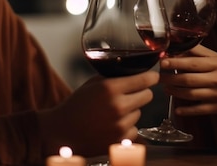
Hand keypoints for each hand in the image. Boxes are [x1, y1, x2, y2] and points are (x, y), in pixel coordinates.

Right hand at [38, 70, 158, 156]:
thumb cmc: (76, 106)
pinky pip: (134, 130)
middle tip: (130, 95)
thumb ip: (113, 79)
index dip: (151, 77)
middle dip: (141, 93)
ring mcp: (120, 125)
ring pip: (140, 113)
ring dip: (131, 111)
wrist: (62, 132)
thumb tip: (134, 75)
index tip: (154, 77)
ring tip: (113, 113)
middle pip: (147, 96)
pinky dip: (127, 128)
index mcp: (110, 88)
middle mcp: (118, 106)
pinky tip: (112, 125)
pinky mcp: (120, 141)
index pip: (144, 80)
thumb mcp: (92, 84)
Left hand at [159, 45, 216, 115]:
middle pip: (189, 80)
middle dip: (171, 78)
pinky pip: (199, 110)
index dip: (176, 63)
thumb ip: (199, 52)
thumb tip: (177, 46)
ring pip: (191, 95)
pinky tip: (177, 108)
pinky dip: (186, 110)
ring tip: (165, 88)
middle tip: (159, 77)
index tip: (163, 62)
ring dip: (175, 92)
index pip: (193, 64)